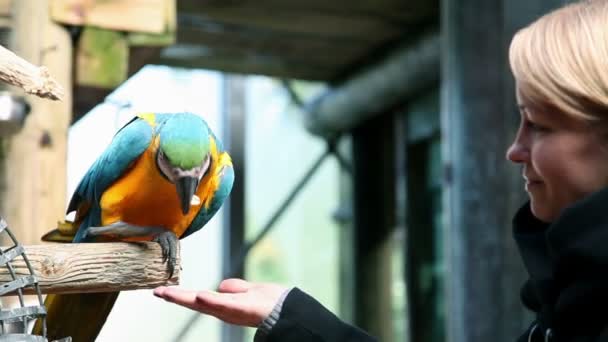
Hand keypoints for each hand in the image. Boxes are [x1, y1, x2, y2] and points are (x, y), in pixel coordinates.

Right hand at [153, 278, 288, 326]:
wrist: (286, 311)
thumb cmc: (268, 301)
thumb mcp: (248, 291)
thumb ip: (235, 288)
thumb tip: (221, 285)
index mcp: (224, 304)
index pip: (197, 298)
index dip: (179, 295)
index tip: (160, 291)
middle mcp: (224, 309)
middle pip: (195, 302)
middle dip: (176, 298)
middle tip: (157, 293)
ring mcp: (231, 310)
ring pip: (204, 304)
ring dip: (187, 299)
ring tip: (169, 293)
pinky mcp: (241, 309)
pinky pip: (224, 304)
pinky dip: (212, 301)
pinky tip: (199, 296)